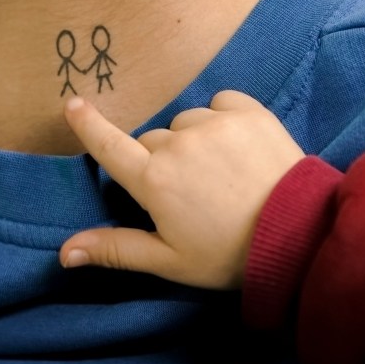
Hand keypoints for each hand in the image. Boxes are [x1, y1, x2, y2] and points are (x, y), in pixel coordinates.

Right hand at [59, 91, 304, 288]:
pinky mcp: (247, 111)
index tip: (73, 104)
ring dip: (194, 140)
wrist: (300, 236)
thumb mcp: (170, 260)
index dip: (88, 125)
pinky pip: (220, 103)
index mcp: (153, 181)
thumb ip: (116, 250)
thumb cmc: (228, 255)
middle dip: (162, 161)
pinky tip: (239, 147)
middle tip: (191, 193)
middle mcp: (177, 144)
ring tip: (223, 174)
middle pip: (152, 141)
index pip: (109, 146)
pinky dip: (223, 119)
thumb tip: (64, 252)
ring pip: (186, 123)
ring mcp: (213, 123)